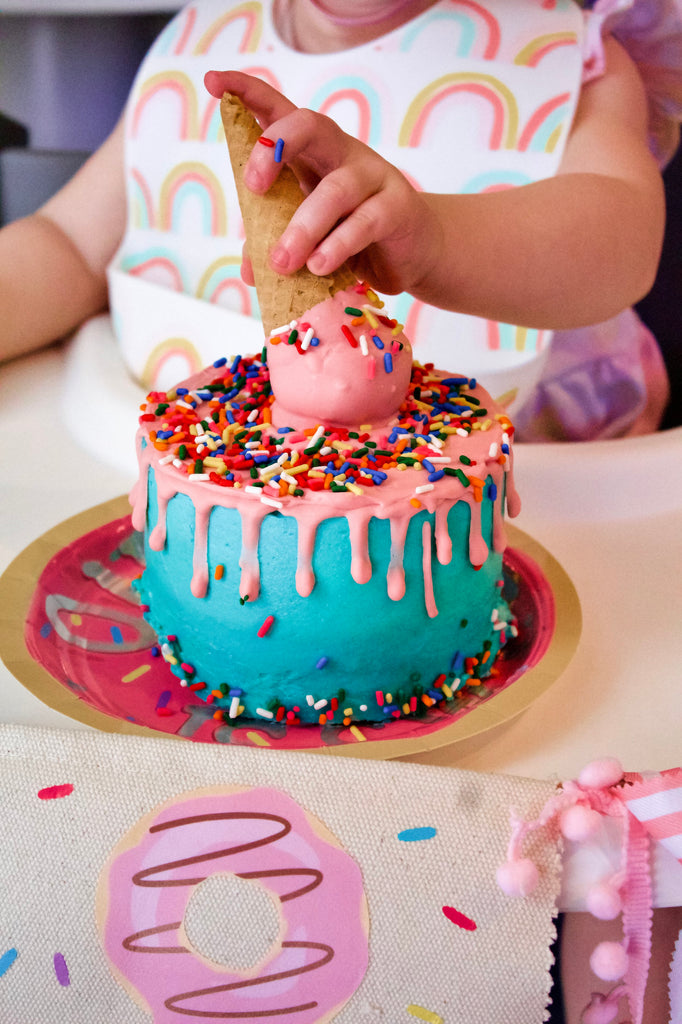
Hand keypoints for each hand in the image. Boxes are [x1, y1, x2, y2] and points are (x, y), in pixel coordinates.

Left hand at [204, 70, 441, 294]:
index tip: (213, 81)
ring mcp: (372, 176)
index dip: (247, 92)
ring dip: (303, 227)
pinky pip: (363, 222)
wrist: (411, 256)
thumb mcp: (308, 238)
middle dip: (273, 148)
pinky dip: (336, 246)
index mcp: (312, 153)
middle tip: (251, 186)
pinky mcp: (396, 207)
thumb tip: (251, 270)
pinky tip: (318, 266)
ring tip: (283, 262)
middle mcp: (341, 153)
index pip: (279, 111)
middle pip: (308, 126)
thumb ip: (276, 245)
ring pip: (334, 190)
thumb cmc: (353, 238)